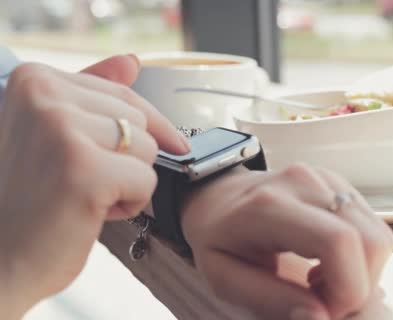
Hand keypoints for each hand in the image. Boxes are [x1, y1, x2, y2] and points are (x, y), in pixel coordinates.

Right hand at [0, 55, 188, 317]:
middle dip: (125, 159)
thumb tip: (131, 60)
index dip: (147, 126)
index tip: (165, 142)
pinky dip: (131, 204)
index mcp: (34, 79)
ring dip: (128, 181)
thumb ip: (90, 94)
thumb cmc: (30, 200)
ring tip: (83, 196)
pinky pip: (147, 179)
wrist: (1, 262)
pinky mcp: (83, 169)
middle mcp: (43, 95)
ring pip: (147, 148)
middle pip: (138, 119)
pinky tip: (91, 214)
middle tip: (80, 182)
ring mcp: (61, 130)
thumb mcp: (55, 135)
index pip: (122, 92)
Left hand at [181, 164, 392, 319]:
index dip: (346, 290)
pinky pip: (373, 230)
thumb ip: (270, 300)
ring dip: (361, 274)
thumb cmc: (218, 240)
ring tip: (320, 283)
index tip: (323, 312)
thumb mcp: (224, 279)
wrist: (218, 197)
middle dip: (358, 287)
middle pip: (371, 242)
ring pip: (379, 237)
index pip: (339, 242)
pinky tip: (326, 265)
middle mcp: (305, 183)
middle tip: (320, 302)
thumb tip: (322, 318)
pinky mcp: (341, 186)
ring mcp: (327, 180)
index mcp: (270, 206)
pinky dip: (360, 258)